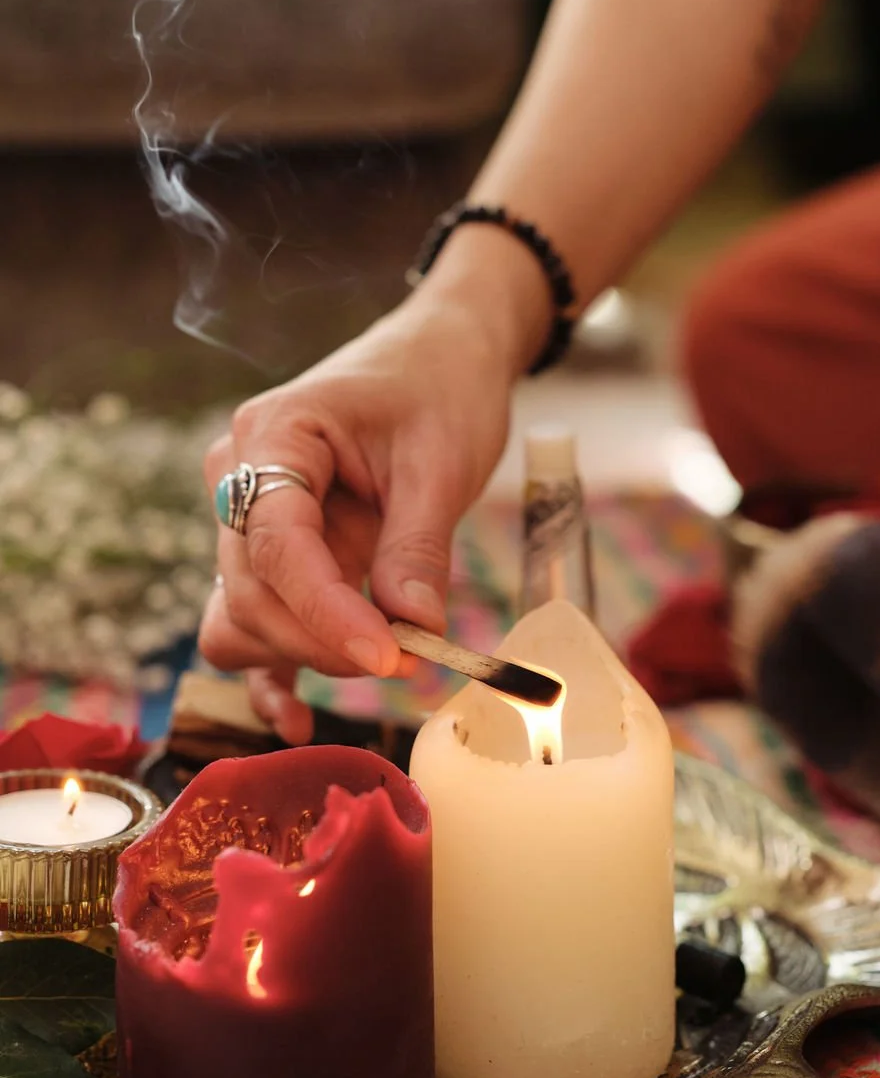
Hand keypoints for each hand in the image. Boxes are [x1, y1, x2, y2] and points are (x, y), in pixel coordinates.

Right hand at [198, 294, 516, 741]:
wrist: (440, 356)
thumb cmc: (440, 389)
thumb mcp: (441, 462)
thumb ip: (418, 548)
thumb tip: (411, 633)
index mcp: (275, 437)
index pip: (278, 545)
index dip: (326, 612)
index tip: (384, 658)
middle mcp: (240, 479)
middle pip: (252, 591)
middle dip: (323, 641)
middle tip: (408, 664)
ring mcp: (248, 521)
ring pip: (241, 617)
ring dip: (300, 656)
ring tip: (383, 663)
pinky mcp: (272, 556)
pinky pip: (250, 626)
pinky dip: (272, 674)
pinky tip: (300, 721)